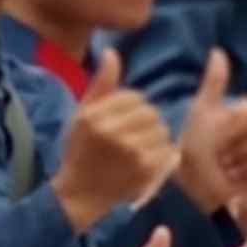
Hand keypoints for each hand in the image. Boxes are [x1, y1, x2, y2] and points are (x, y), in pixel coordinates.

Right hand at [50, 53, 175, 226]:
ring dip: (154, 138)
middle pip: (150, 112)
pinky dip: (161, 154)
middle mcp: (110, 131)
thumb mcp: (82, 115)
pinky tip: (145, 162)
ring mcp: (130, 150)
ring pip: (161, 129)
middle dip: (144, 122)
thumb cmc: (80, 151)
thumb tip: (112, 52)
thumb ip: (100, 84)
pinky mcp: (145, 168)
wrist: (80, 194)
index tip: (121, 123)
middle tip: (131, 137)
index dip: (131, 109)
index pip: (134, 97)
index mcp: (93, 116)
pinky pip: (166, 149)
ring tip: (137, 150)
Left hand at [171, 50, 246, 223]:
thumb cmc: (196, 155)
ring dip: (246, 167)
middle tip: (222, 161)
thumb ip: (214, 84)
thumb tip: (218, 50)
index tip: (214, 142)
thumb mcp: (202, 115)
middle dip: (237, 151)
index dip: (229, 132)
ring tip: (231, 174)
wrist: (200, 194)